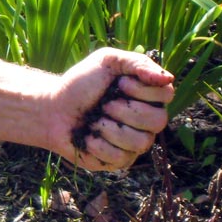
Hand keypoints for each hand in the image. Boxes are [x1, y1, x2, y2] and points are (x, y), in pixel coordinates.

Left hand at [47, 47, 174, 170]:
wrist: (53, 109)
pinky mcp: (117, 160)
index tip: (120, 84)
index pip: (166, 95)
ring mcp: (132, 142)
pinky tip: (88, 138)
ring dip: (111, 129)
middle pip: (158, 121)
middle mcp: (144, 120)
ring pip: (141, 143)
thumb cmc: (80, 84)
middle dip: (125, 111)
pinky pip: (121, 158)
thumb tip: (169, 78)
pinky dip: (100, 145)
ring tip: (95, 121)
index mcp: (145, 96)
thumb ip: (137, 63)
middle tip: (104, 104)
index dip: (142, 91)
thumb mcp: (107, 61)